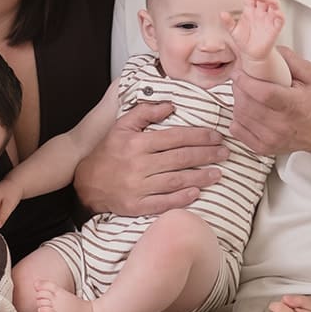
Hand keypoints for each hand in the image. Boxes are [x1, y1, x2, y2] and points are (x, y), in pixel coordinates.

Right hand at [74, 99, 226, 216]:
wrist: (86, 183)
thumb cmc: (108, 153)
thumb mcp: (121, 126)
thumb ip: (145, 112)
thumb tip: (170, 105)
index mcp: (137, 143)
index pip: (174, 137)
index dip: (198, 136)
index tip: (216, 136)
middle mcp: (139, 165)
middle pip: (179, 159)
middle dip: (206, 155)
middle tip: (224, 153)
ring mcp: (138, 187)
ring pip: (175, 180)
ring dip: (200, 177)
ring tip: (218, 173)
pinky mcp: (137, 206)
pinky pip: (163, 203)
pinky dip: (181, 198)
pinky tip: (196, 193)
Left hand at [227, 0, 284, 72]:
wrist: (251, 55)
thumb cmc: (244, 41)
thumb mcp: (233, 31)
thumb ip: (228, 22)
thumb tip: (222, 14)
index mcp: (250, 10)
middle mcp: (260, 12)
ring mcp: (269, 19)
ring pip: (274, 4)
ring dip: (270, 0)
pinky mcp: (275, 28)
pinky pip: (280, 19)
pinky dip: (279, 14)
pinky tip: (276, 13)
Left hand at [229, 46, 310, 156]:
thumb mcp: (310, 77)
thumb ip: (290, 60)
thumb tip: (269, 50)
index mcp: (292, 105)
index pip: (262, 93)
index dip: (246, 80)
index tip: (239, 71)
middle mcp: (280, 124)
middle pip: (247, 104)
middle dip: (239, 87)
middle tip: (242, 79)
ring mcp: (269, 138)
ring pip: (240, 116)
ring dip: (238, 101)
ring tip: (245, 94)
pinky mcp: (262, 148)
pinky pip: (237, 130)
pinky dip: (237, 118)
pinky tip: (247, 111)